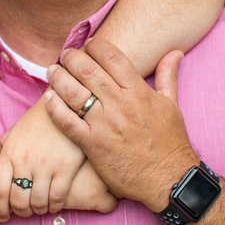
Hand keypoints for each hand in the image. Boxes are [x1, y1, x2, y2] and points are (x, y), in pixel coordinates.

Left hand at [0, 100, 85, 219]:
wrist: (65, 106)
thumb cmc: (37, 122)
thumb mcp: (14, 134)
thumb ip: (3, 152)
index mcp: (9, 153)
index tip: (2, 216)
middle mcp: (25, 161)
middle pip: (18, 201)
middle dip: (20, 212)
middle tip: (24, 212)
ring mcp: (46, 165)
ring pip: (38, 203)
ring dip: (38, 210)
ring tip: (39, 207)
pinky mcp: (66, 168)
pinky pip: (57, 198)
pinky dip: (54, 207)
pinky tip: (53, 204)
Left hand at [44, 40, 197, 211]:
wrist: (168, 179)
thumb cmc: (171, 143)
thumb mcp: (172, 105)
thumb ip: (168, 76)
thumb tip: (175, 52)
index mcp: (138, 91)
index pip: (111, 56)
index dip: (95, 46)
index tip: (88, 45)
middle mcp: (120, 104)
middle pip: (88, 70)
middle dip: (72, 57)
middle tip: (65, 55)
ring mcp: (104, 124)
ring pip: (74, 92)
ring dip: (59, 78)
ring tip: (52, 71)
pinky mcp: (93, 144)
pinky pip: (67, 121)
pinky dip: (55, 108)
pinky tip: (49, 98)